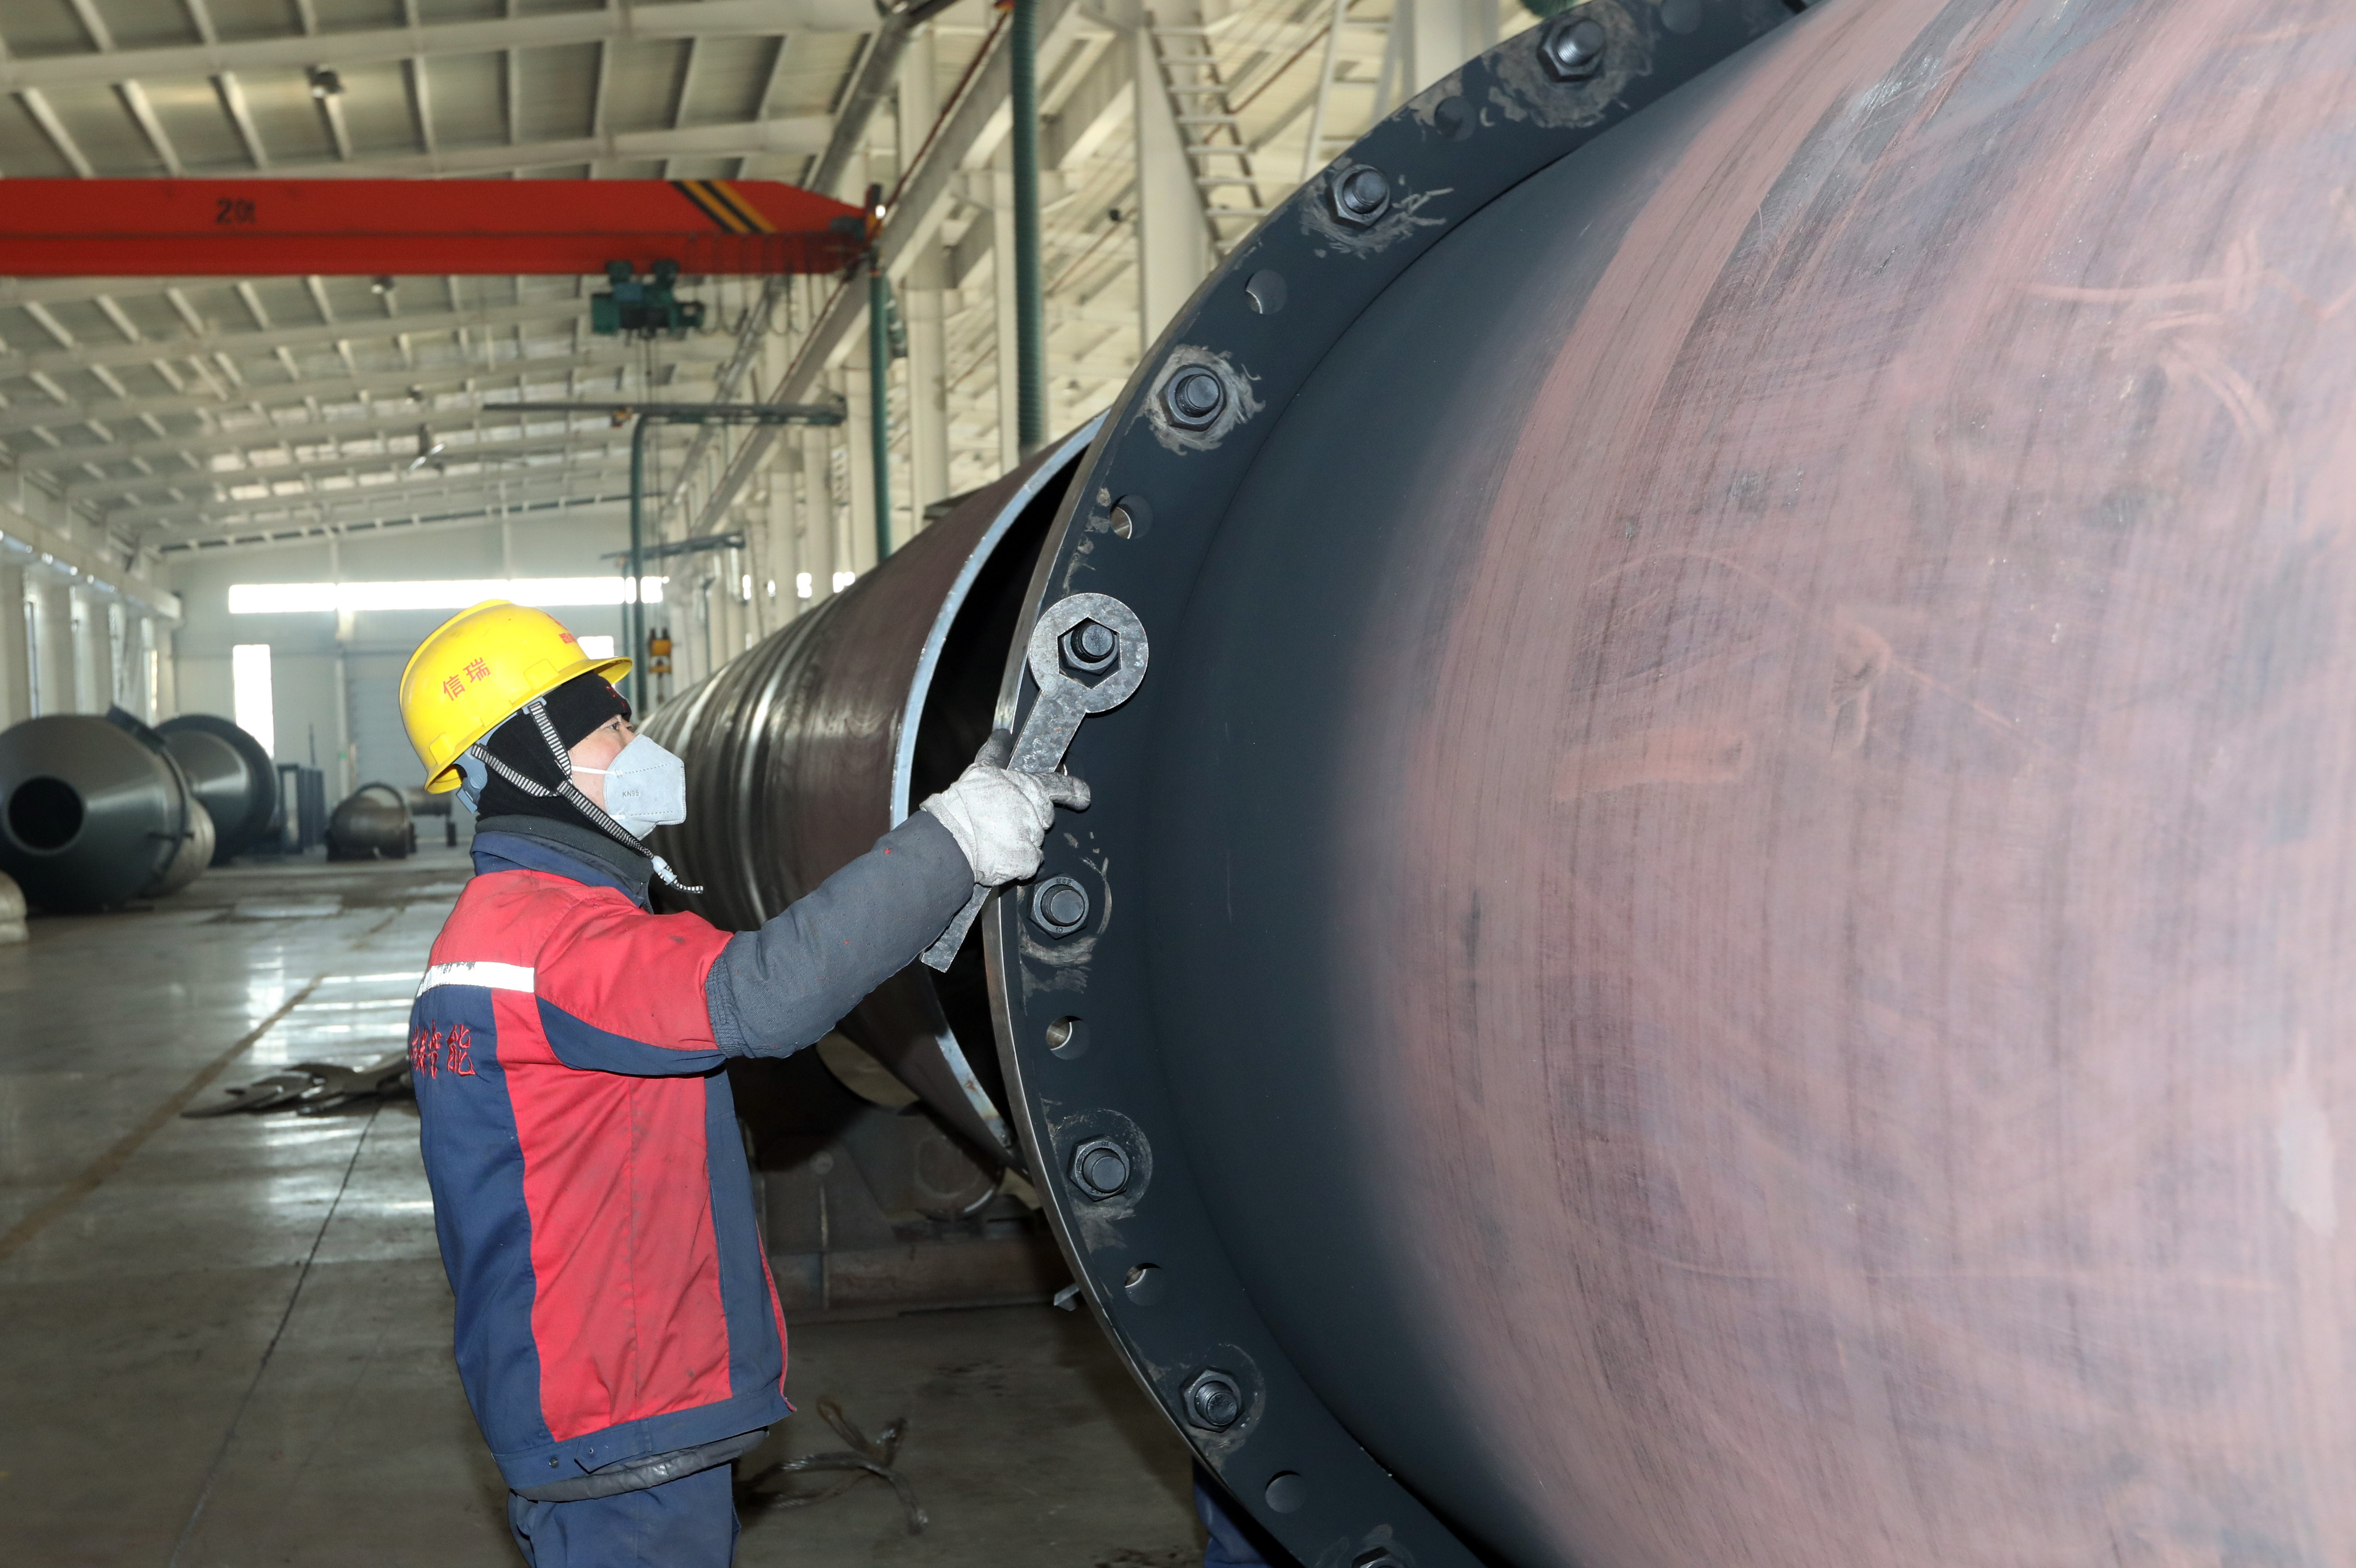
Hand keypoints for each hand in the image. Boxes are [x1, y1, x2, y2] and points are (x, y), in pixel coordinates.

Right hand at [921, 756, 1090, 885]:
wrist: (951, 840)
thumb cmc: (961, 806)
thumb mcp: (979, 771)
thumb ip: (996, 754)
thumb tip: (1003, 735)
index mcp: (1026, 786)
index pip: (1057, 784)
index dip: (1073, 789)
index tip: (1083, 795)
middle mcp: (1034, 809)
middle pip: (1043, 816)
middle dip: (1028, 819)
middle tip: (1002, 821)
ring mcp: (1034, 836)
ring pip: (1034, 839)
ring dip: (1018, 839)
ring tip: (993, 838)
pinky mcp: (1029, 859)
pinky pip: (1030, 862)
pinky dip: (1016, 861)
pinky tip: (998, 853)